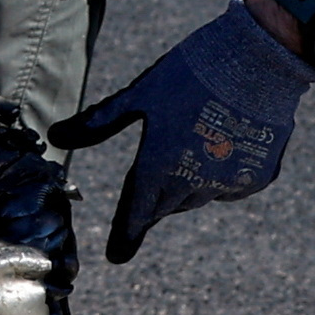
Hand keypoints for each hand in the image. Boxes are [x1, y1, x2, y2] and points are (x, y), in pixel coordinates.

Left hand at [64, 0, 314, 264]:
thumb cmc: (191, 72)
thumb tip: (55, 136)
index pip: (135, 215)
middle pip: (165, 206)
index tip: (117, 256)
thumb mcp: (140, 94)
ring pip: (197, 197)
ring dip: (186, 185)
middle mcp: (192, 184)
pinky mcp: (257, 177)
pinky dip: (220, 173)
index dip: (124, 236)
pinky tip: (222, 142)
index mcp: (159, 166)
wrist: (259, 58)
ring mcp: (228, 184)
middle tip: (155, 177)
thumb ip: (99, 123)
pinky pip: (229, 186)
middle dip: (155, 199)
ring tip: (190, 145)